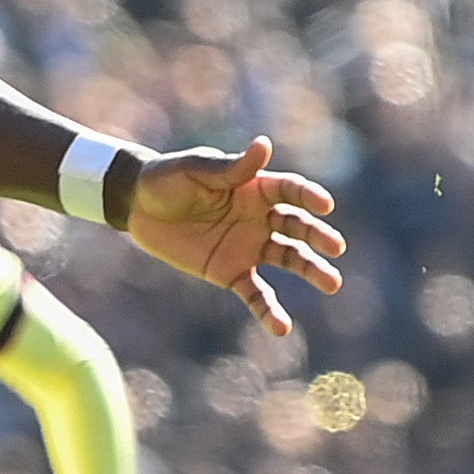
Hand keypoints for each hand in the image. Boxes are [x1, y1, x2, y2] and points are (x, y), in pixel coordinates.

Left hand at [125, 136, 344, 336]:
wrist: (138, 207)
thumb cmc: (168, 179)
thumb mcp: (196, 169)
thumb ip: (230, 167)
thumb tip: (263, 146)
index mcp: (254, 188)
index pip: (289, 191)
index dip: (308, 197)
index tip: (325, 207)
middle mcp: (259, 217)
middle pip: (296, 227)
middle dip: (317, 236)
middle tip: (336, 247)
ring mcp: (248, 247)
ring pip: (287, 259)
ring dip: (310, 269)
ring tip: (332, 283)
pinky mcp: (231, 272)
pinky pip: (255, 294)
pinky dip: (269, 311)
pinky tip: (283, 327)